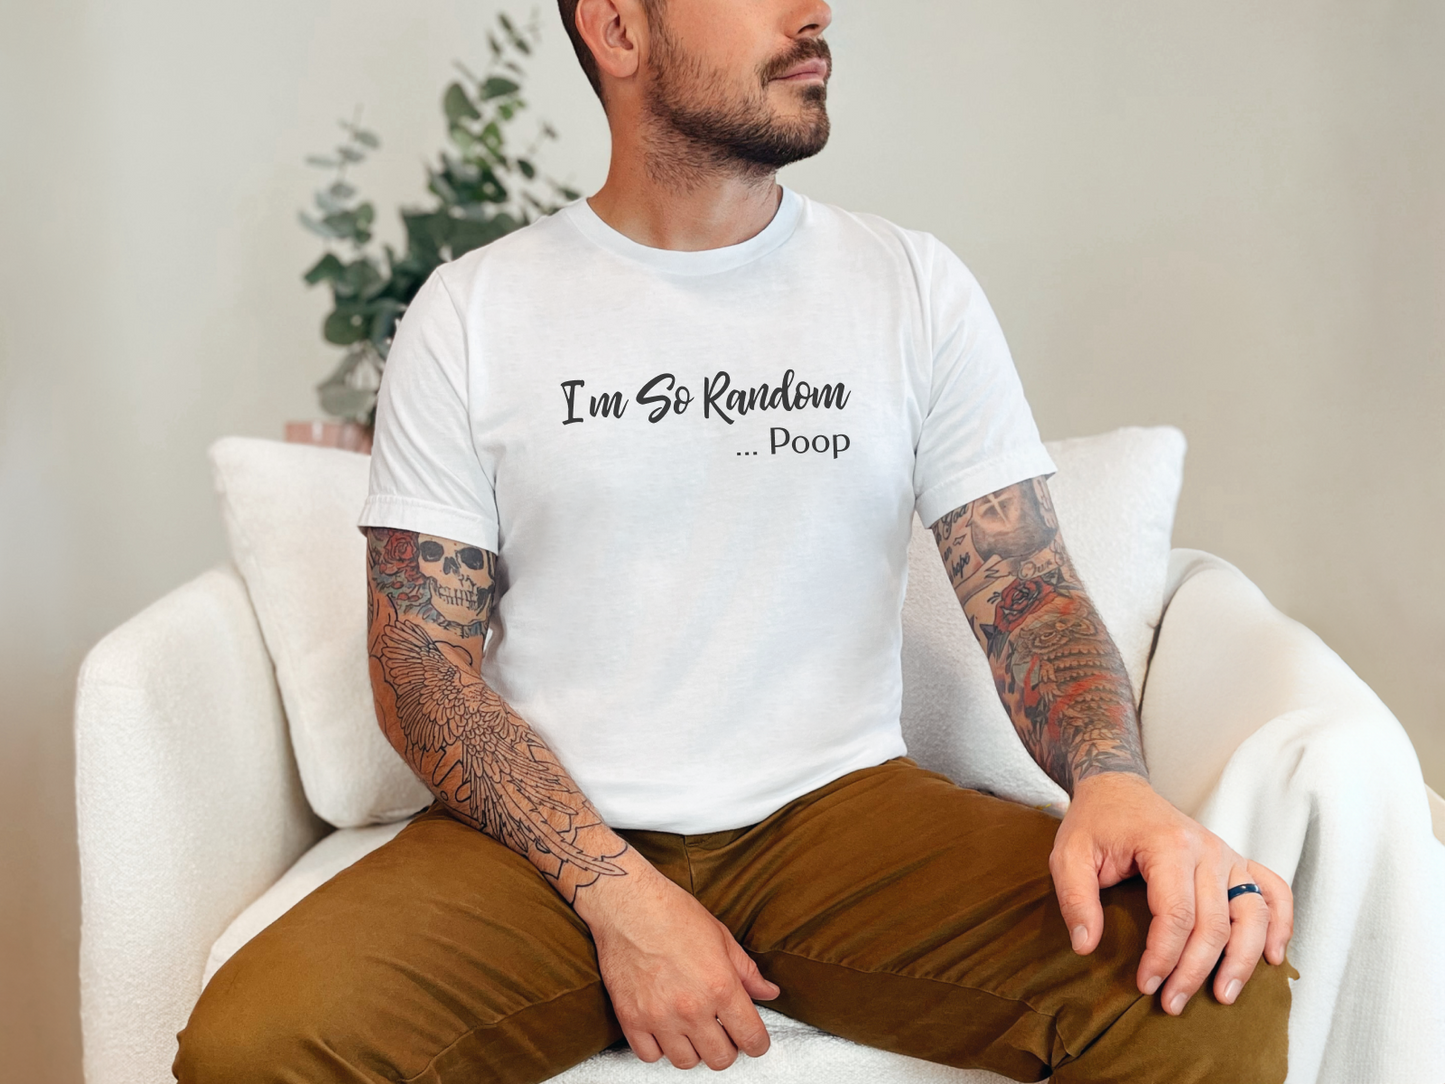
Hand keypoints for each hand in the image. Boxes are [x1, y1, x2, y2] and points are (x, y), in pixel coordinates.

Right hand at [574, 858, 778, 1068]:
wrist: (628, 905)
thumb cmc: (674, 914)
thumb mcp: (721, 937)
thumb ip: (748, 972)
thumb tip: (769, 992)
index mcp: (721, 986)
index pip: (751, 1038)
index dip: (757, 1043)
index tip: (753, 1040)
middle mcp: (692, 1007)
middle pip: (720, 1058)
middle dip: (727, 1048)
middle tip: (722, 1032)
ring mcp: (659, 1017)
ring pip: (686, 1062)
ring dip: (694, 1050)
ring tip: (692, 1030)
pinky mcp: (631, 1019)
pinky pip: (650, 1056)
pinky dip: (659, 1048)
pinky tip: (664, 1029)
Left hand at [1049, 772, 1292, 1015]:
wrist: (1117, 788)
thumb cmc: (1095, 823)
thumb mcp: (1068, 855)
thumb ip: (1075, 899)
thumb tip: (1086, 946)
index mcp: (1167, 844)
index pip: (1176, 913)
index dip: (1163, 956)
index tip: (1146, 984)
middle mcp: (1206, 848)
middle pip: (1214, 922)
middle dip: (1195, 970)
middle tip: (1173, 1004)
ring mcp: (1227, 854)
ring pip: (1252, 914)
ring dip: (1242, 960)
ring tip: (1223, 996)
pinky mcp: (1236, 860)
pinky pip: (1273, 891)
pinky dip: (1281, 924)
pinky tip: (1272, 957)